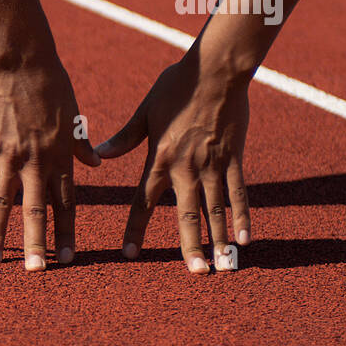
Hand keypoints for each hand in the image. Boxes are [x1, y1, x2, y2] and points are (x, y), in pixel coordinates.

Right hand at [0, 62, 99, 269]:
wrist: (23, 62)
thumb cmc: (53, 84)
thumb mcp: (75, 115)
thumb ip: (82, 144)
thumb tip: (97, 163)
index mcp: (60, 158)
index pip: (66, 203)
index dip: (67, 232)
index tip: (67, 259)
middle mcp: (36, 162)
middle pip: (36, 211)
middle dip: (36, 244)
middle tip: (34, 272)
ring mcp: (9, 155)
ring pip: (2, 202)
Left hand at [95, 57, 251, 272]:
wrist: (215, 71)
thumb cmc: (176, 87)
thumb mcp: (144, 112)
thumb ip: (124, 138)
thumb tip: (100, 155)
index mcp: (159, 158)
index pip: (143, 202)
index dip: (136, 229)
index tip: (130, 255)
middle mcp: (186, 168)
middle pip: (187, 215)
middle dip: (191, 246)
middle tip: (196, 273)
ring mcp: (214, 165)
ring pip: (217, 210)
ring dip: (221, 239)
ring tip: (225, 266)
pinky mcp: (235, 159)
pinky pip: (240, 193)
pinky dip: (243, 216)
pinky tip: (246, 240)